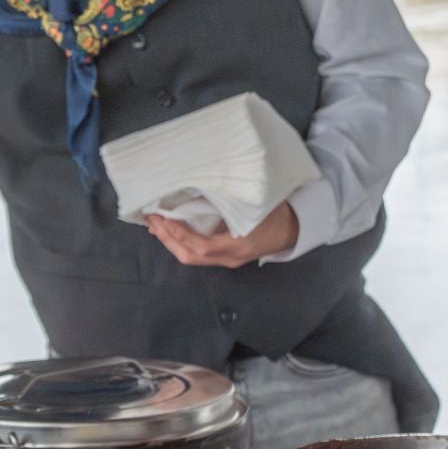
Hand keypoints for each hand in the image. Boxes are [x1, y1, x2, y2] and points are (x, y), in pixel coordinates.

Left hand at [147, 202, 297, 268]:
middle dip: (168, 239)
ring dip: (171, 241)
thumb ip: (230, 201)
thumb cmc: (277, 213)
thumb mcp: (256, 204)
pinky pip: (198, 253)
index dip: (179, 234)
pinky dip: (181, 242)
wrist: (294, 229)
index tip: (163, 219)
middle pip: (191, 257)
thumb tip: (200, 188)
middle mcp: (230, 258)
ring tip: (156, 225)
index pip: (201, 247)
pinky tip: (172, 231)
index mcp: (238, 246)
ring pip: (192, 257)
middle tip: (152, 220)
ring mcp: (228, 260)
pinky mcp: (226, 256)